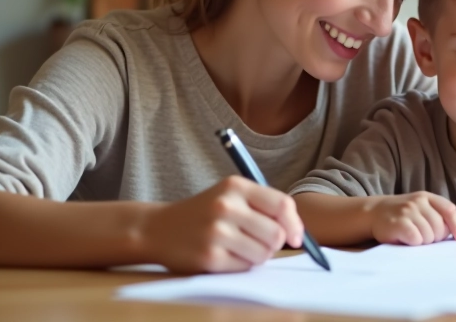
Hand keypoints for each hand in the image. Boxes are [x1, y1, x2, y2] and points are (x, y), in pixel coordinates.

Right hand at [140, 176, 303, 272]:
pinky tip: (225, 255)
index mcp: (235, 186)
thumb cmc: (204, 213)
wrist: (159, 228)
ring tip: (240, 248)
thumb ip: (262, 206)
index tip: (296, 237)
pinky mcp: (209, 257)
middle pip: (276, 234)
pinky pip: (245, 267)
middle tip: (260, 243)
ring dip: (258, 256)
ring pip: (263, 254)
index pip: (282, 205)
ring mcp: (217, 232)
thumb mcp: (230, 196)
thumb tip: (296, 232)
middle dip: (274, 244)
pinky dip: (241, 265)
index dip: (294, 224)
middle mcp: (226, 206)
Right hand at [371, 192, 455, 245]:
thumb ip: (436, 215)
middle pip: (440, 227)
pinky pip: (417, 240)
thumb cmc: (402, 215)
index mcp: (427, 197)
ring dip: (423, 242)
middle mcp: (418, 202)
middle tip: (423, 238)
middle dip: (435, 238)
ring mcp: (408, 211)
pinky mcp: (399, 223)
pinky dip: (413, 244)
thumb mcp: (420, 208)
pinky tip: (405, 239)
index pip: (449, 210)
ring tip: (412, 237)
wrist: (374, 213)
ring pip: (429, 236)